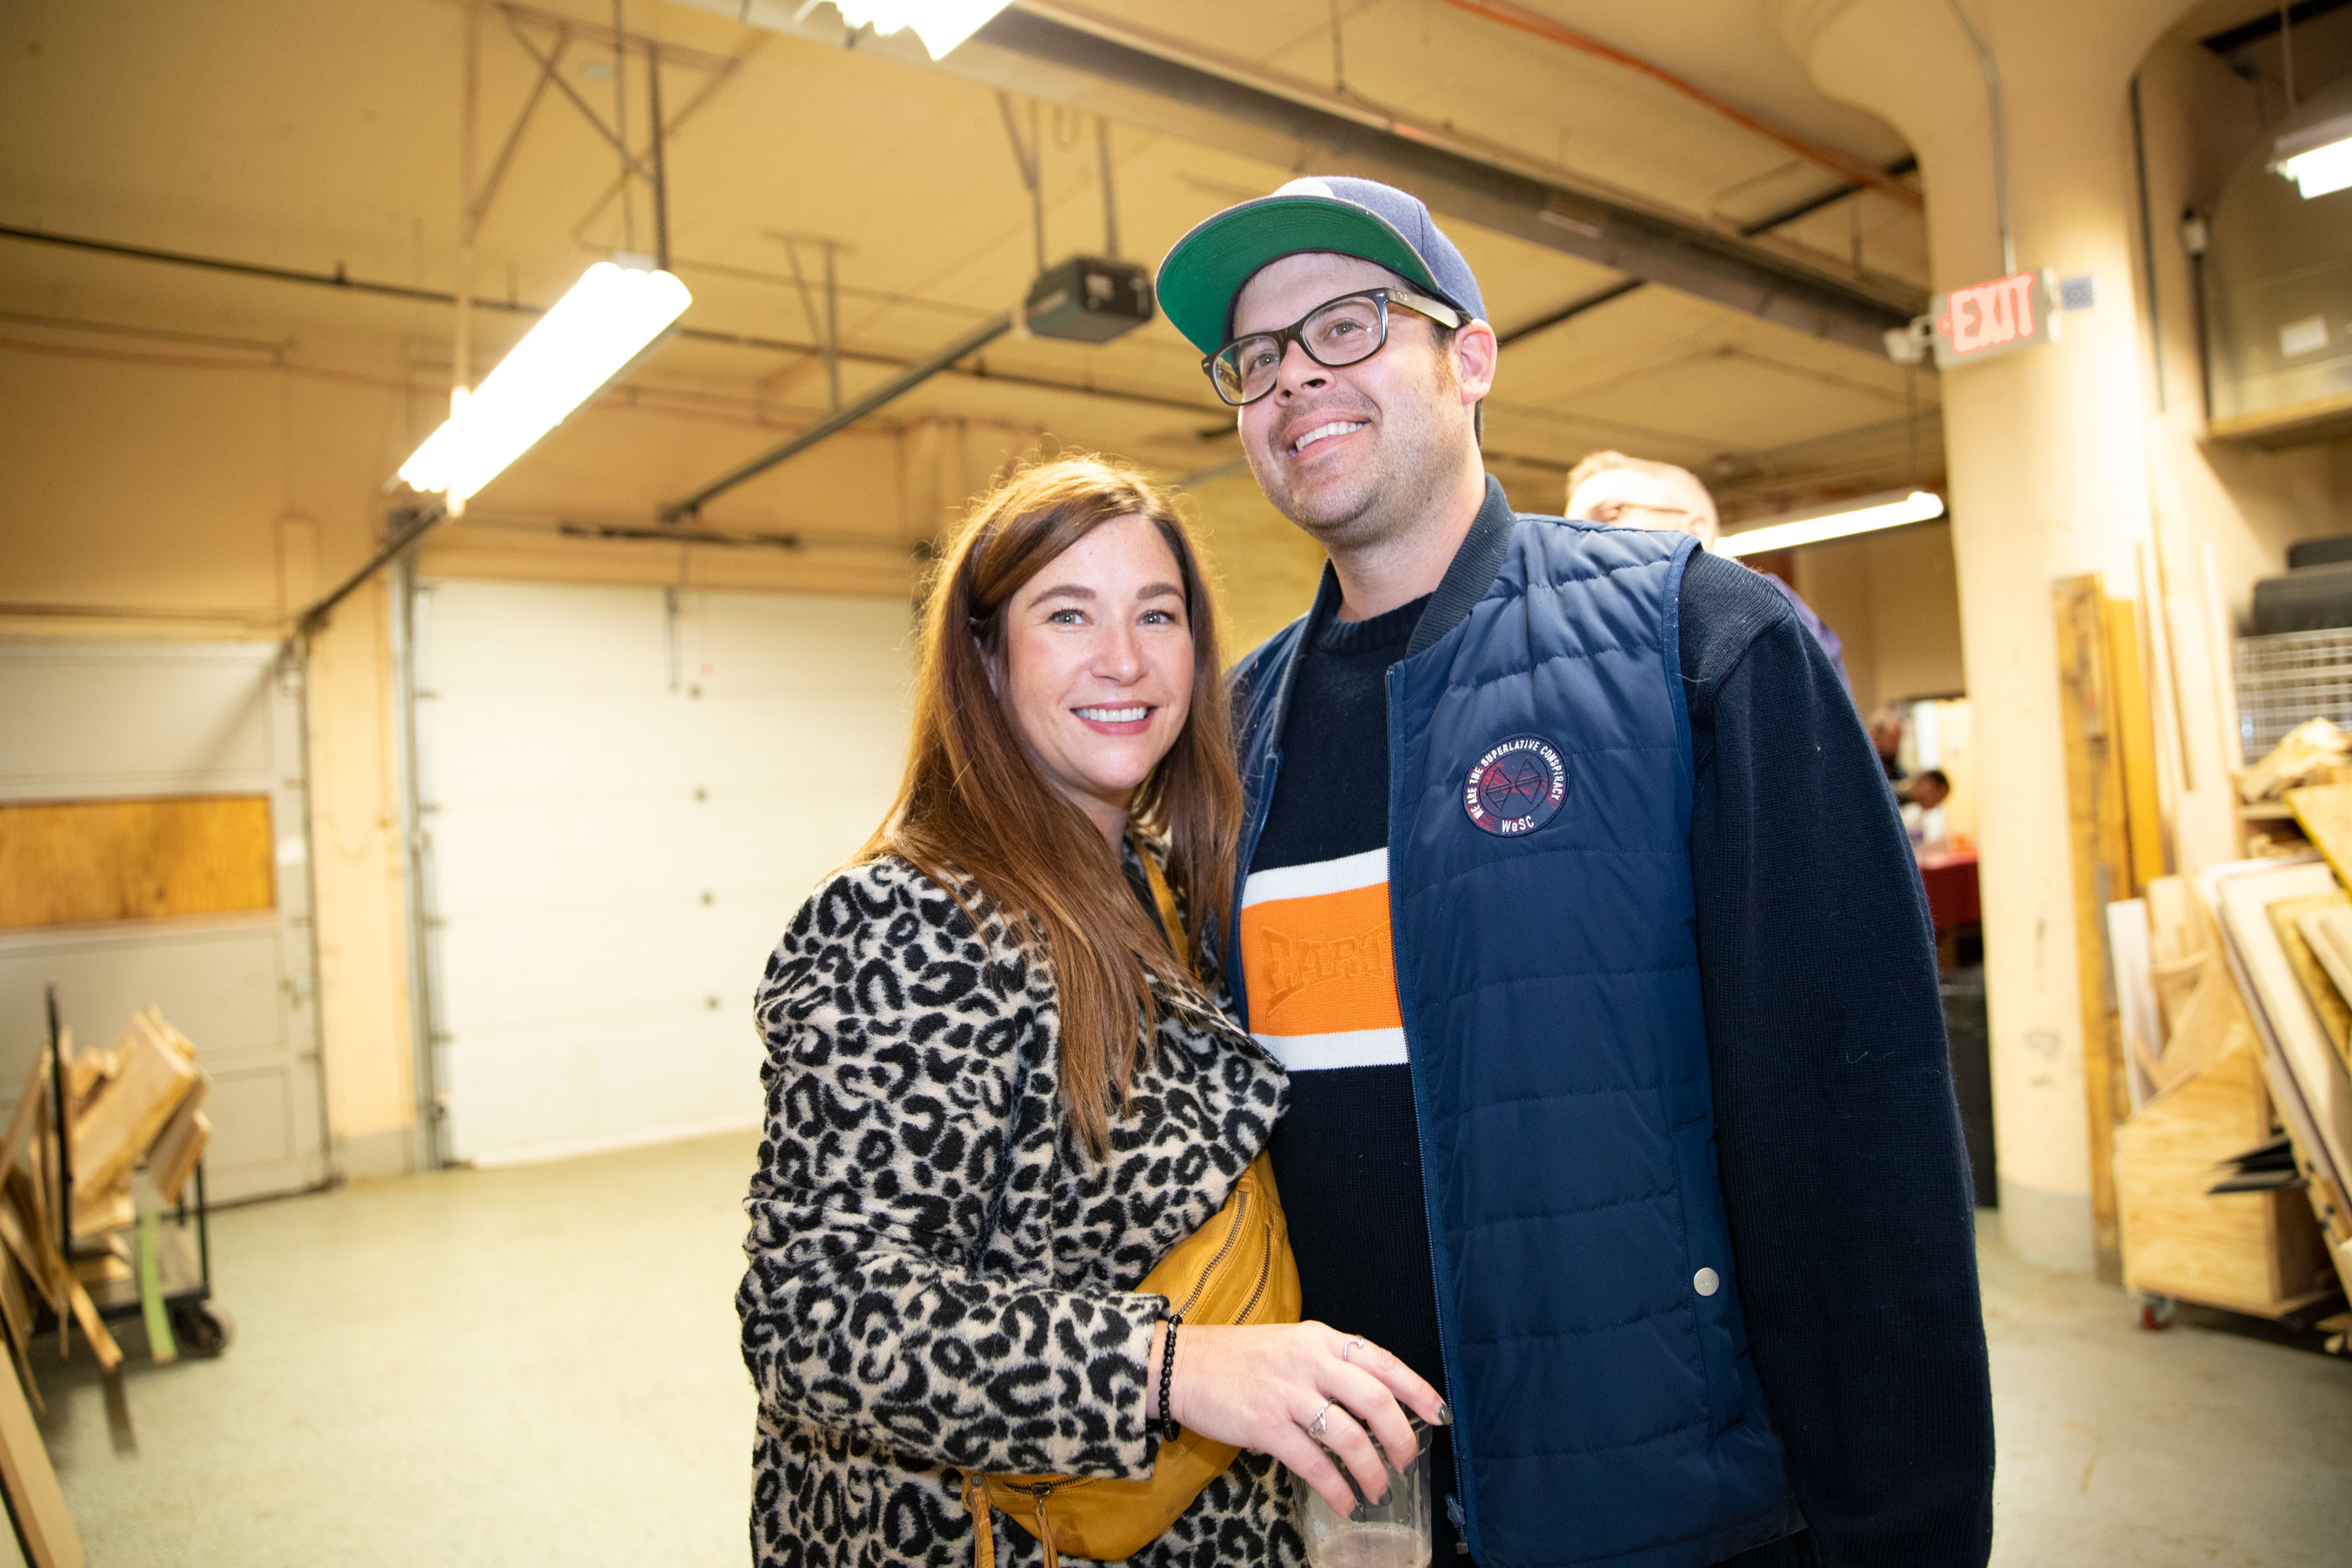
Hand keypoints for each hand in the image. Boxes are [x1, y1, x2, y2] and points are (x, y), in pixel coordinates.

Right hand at [1147, 1320, 1445, 1514]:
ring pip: (1348, 1435)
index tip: (1440, 1415)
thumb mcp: (1292, 1345)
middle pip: (1374, 1399)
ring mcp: (1287, 1393)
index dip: (1417, 1390)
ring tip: (1377, 1491)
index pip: (1383, 1362)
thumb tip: (1374, 1401)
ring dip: (1370, 1470)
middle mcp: (1310, 1361)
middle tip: (1406, 1462)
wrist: (1184, 1364)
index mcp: (1321, 1338)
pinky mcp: (1265, 1424)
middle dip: (1400, 1437)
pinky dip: (1336, 1488)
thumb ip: (1330, 1364)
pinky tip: (1344, 1501)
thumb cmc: (1239, 1359)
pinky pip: (1313, 1462)